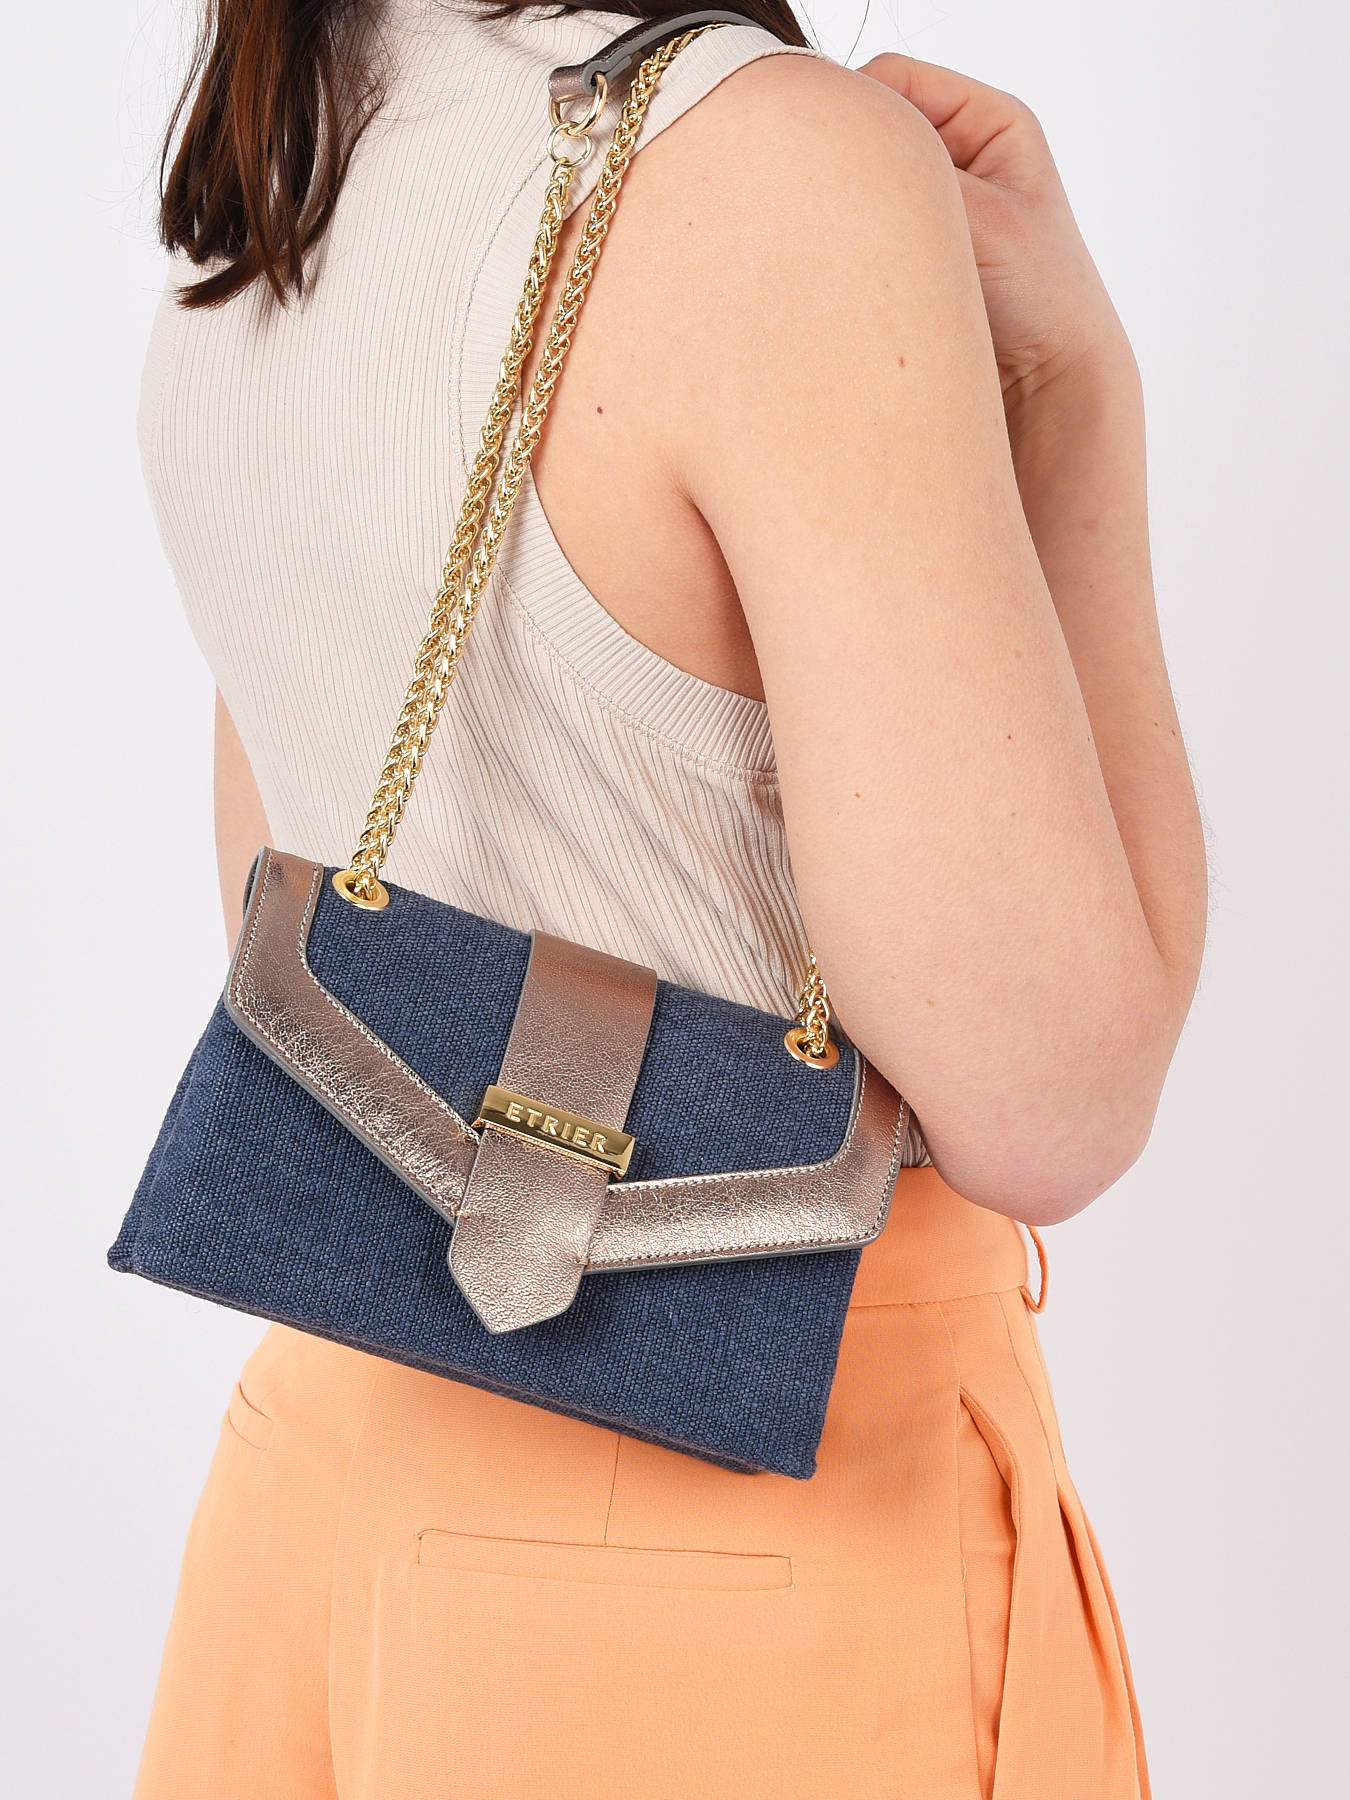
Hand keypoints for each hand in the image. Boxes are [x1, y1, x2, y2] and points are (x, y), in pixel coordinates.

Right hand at [860, 55, 1133, 403]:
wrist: (1046, 388)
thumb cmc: (1044, 303)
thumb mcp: (983, 221)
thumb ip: (917, 180)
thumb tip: (840, 151)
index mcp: (987, 124)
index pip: (892, 80)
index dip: (857, 114)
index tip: (834, 161)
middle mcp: (955, 159)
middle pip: (871, 134)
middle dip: (848, 170)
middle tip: (839, 215)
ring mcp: (928, 211)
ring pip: (858, 191)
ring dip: (847, 221)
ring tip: (859, 258)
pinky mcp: (905, 260)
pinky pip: (856, 241)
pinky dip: (846, 256)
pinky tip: (854, 281)